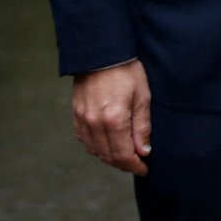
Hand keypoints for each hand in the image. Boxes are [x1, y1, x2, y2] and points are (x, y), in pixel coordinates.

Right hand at [71, 60, 152, 174]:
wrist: (101, 52)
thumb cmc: (127, 71)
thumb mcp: (142, 96)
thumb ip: (142, 126)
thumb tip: (143, 151)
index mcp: (114, 120)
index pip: (122, 154)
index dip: (134, 165)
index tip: (144, 168)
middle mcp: (94, 123)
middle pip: (107, 156)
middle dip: (123, 164)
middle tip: (136, 164)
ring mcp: (82, 119)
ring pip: (94, 150)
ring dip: (109, 157)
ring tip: (124, 155)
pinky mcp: (75, 114)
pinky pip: (84, 139)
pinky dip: (96, 146)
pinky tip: (106, 144)